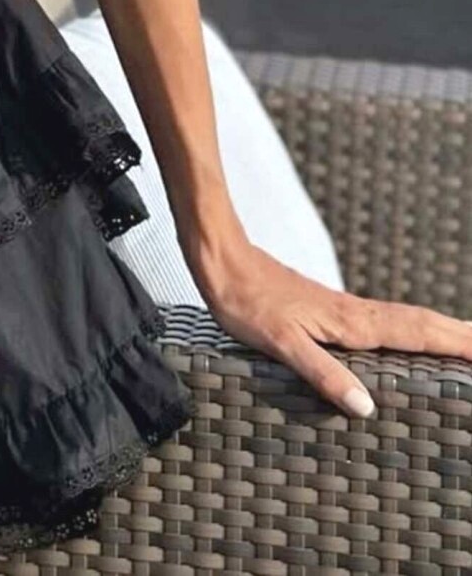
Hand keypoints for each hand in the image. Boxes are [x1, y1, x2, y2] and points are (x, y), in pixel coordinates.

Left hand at [196, 235, 471, 417]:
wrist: (220, 258)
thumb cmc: (245, 301)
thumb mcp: (280, 343)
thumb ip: (322, 373)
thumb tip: (366, 408)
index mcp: (350, 323)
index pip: (416, 333)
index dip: (454, 342)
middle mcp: (353, 314)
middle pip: (419, 324)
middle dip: (458, 336)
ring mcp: (341, 310)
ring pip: (403, 321)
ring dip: (438, 331)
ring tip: (465, 343)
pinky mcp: (325, 309)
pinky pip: (382, 322)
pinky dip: (408, 329)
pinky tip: (404, 339)